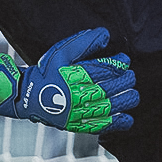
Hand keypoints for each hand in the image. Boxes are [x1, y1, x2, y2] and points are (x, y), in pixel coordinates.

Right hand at [0, 26, 138, 132]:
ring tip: (132, 93)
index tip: (124, 60)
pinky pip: (103, 126)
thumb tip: (105, 35)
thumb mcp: (62, 51)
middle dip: (126, 80)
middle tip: (130, 76)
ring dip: (127, 99)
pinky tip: (127, 117)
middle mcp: (79, 94)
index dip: (120, 64)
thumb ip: (84, 42)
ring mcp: (80, 112)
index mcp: (75, 75)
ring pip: (112, 107)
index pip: (106, 69)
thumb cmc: (47, 71)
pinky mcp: (80, 125)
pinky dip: (119, 122)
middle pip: (112, 88)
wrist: (28, 96)